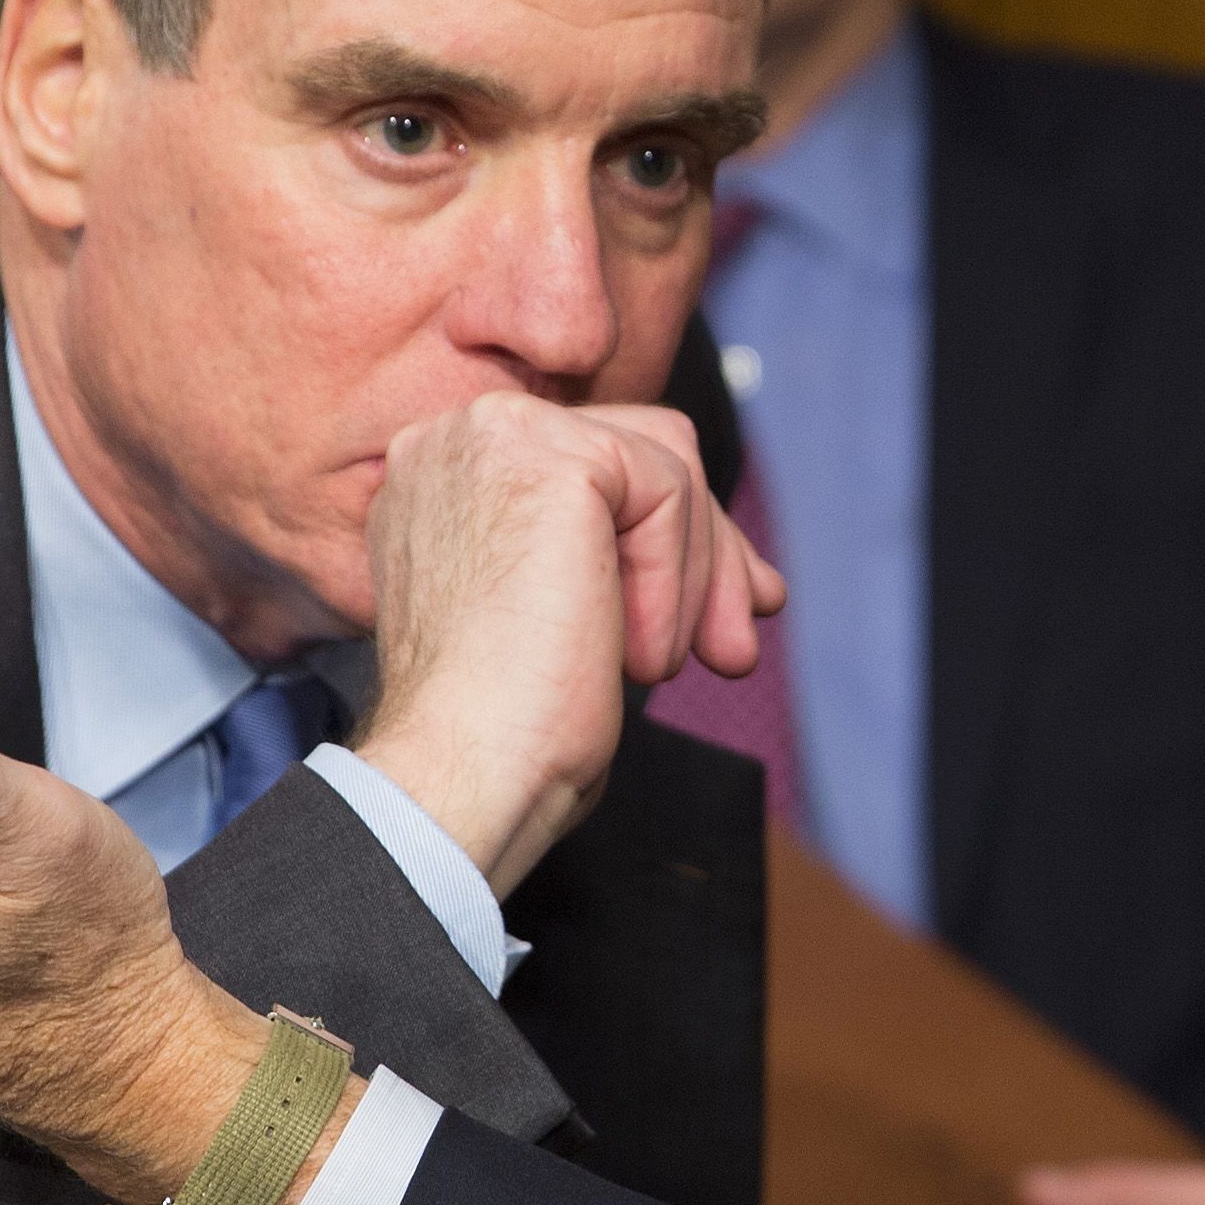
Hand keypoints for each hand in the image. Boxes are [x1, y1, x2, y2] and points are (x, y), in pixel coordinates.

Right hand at [356, 392, 782, 892]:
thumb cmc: (504, 727)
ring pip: (668, 469)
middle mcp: (455, 436)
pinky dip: (678, 584)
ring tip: (660, 668)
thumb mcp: (569, 619)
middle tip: (732, 650)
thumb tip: (759, 581)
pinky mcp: (549, 456)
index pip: (595, 466)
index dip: (674, 539)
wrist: (463, 770)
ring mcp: (495, 434)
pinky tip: (639, 656)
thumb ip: (632, 563)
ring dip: (696, 579)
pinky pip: (670, 493)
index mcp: (445, 474)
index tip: (723, 620)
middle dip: (707, 553)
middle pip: (641, 450)